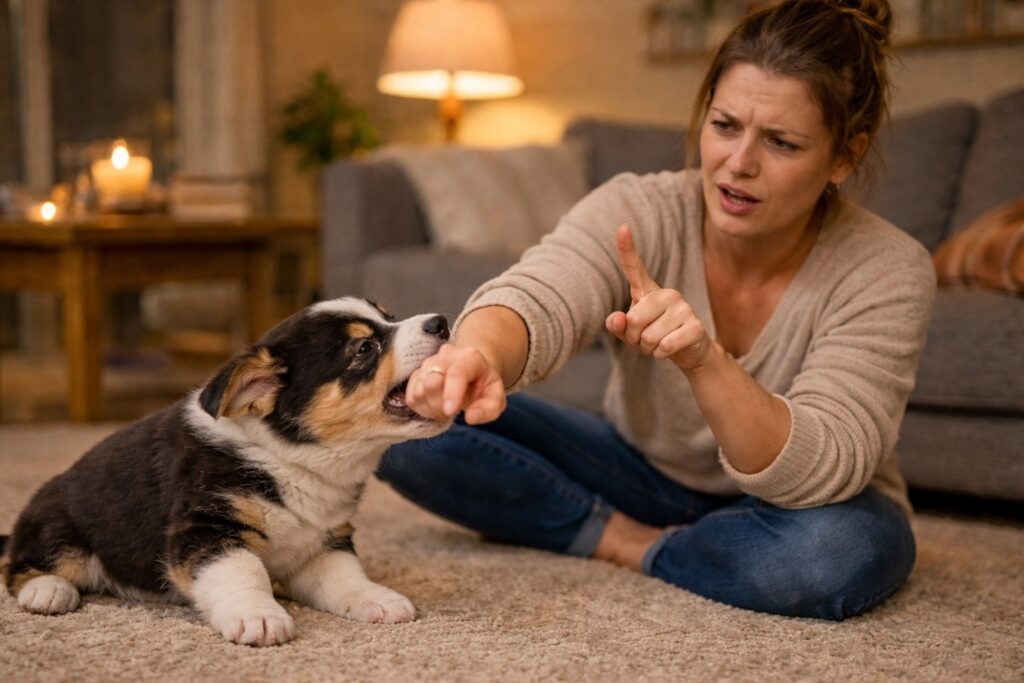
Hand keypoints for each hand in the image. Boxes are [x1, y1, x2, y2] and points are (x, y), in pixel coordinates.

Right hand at [405, 343, 506, 423]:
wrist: (471, 372)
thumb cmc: (483, 386)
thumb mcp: (495, 397)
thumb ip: (489, 409)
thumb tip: (471, 417)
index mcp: (470, 357)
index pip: (456, 372)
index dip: (451, 393)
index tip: (450, 412)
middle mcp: (446, 355)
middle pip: (432, 381)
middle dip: (441, 404)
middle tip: (453, 410)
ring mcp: (428, 363)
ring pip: (420, 391)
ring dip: (433, 408)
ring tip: (447, 405)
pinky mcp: (415, 375)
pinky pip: (412, 398)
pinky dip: (423, 408)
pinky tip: (436, 404)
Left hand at [605, 224, 710, 369]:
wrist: (688, 352)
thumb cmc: (653, 337)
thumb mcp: (630, 333)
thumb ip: (618, 326)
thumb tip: (616, 319)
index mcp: (648, 291)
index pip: (634, 268)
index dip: (627, 249)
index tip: (622, 227)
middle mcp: (667, 294)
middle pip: (635, 319)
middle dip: (634, 337)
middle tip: (645, 339)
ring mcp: (684, 308)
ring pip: (649, 336)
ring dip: (648, 348)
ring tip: (658, 344)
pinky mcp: (695, 326)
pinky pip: (665, 345)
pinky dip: (661, 354)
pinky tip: (668, 350)